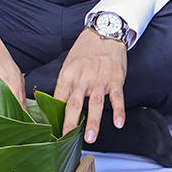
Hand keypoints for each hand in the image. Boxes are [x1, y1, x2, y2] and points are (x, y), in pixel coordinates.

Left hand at [55, 29, 128, 144]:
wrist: (105, 33)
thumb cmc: (85, 51)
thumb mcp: (69, 65)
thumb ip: (65, 85)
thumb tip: (57, 106)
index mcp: (68, 75)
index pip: (59, 98)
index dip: (55, 116)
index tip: (53, 131)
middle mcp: (82, 78)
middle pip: (74, 103)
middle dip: (70, 123)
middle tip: (67, 139)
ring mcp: (100, 79)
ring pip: (95, 103)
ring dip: (93, 121)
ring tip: (90, 137)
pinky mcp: (115, 79)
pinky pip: (117, 97)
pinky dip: (118, 111)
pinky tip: (118, 123)